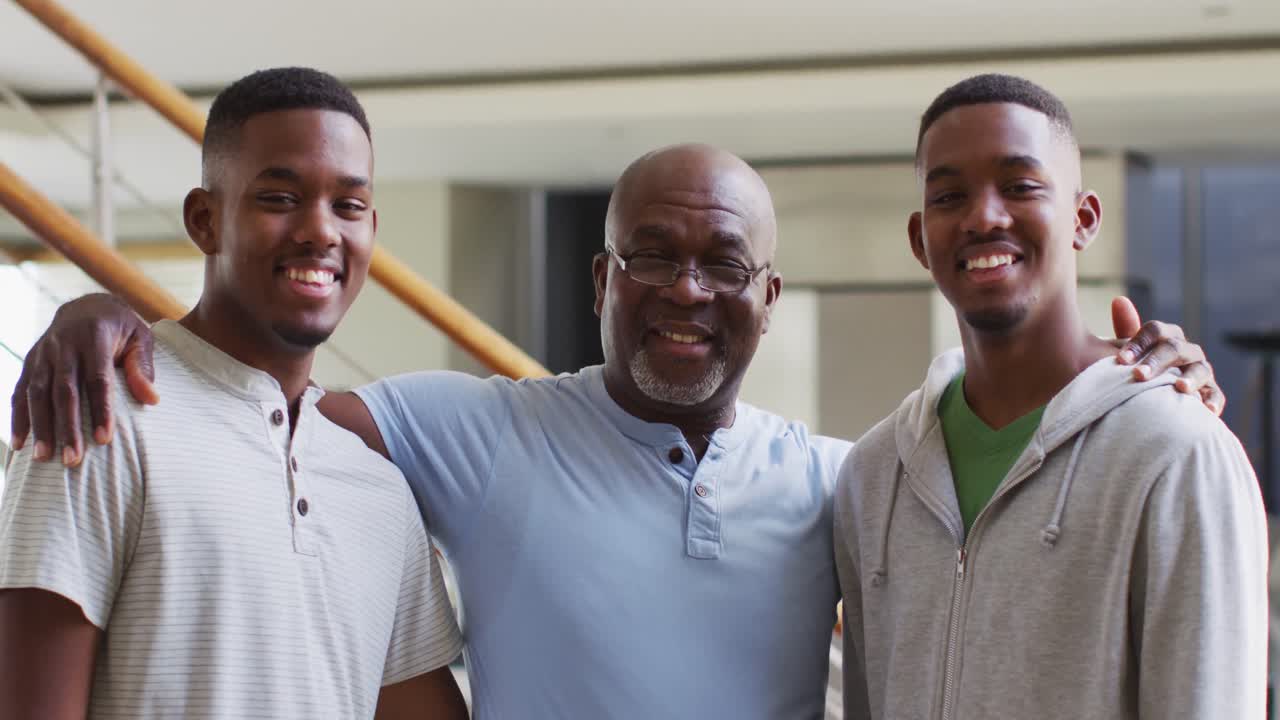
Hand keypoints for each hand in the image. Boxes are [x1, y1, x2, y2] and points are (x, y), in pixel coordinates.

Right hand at [10, 294, 158, 465]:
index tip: (103, 440)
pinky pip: (19, 391)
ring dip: (40, 427)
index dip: (100, 410)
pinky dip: (18, 418)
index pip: (97, 378)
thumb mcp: (140, 337)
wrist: (87, 305)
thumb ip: (143, 366)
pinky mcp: (30, 362)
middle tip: (72, 460)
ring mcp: (42, 353)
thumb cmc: (121, 327)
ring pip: (37, 393)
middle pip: (64, 391)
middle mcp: (63, 344)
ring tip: (43, 458)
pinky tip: (20, 444)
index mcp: (94, 336)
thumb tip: (151, 399)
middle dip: (67, 427)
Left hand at [1110, 296, 1224, 415]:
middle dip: (1157, 361)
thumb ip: (1126, 329)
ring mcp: (1201, 370)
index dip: (1138, 343)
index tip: (1119, 360)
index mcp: (1166, 338)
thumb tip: (1120, 299)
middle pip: (1174, 348)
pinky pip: (1216, 395)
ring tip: (1180, 388)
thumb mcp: (1133, 352)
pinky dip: (1213, 401)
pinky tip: (1206, 410)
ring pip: (1200, 369)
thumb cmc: (1142, 369)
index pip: (1155, 331)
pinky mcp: (1210, 392)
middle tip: (1139, 375)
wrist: (1156, 397)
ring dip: (1191, 378)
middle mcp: (1186, 350)